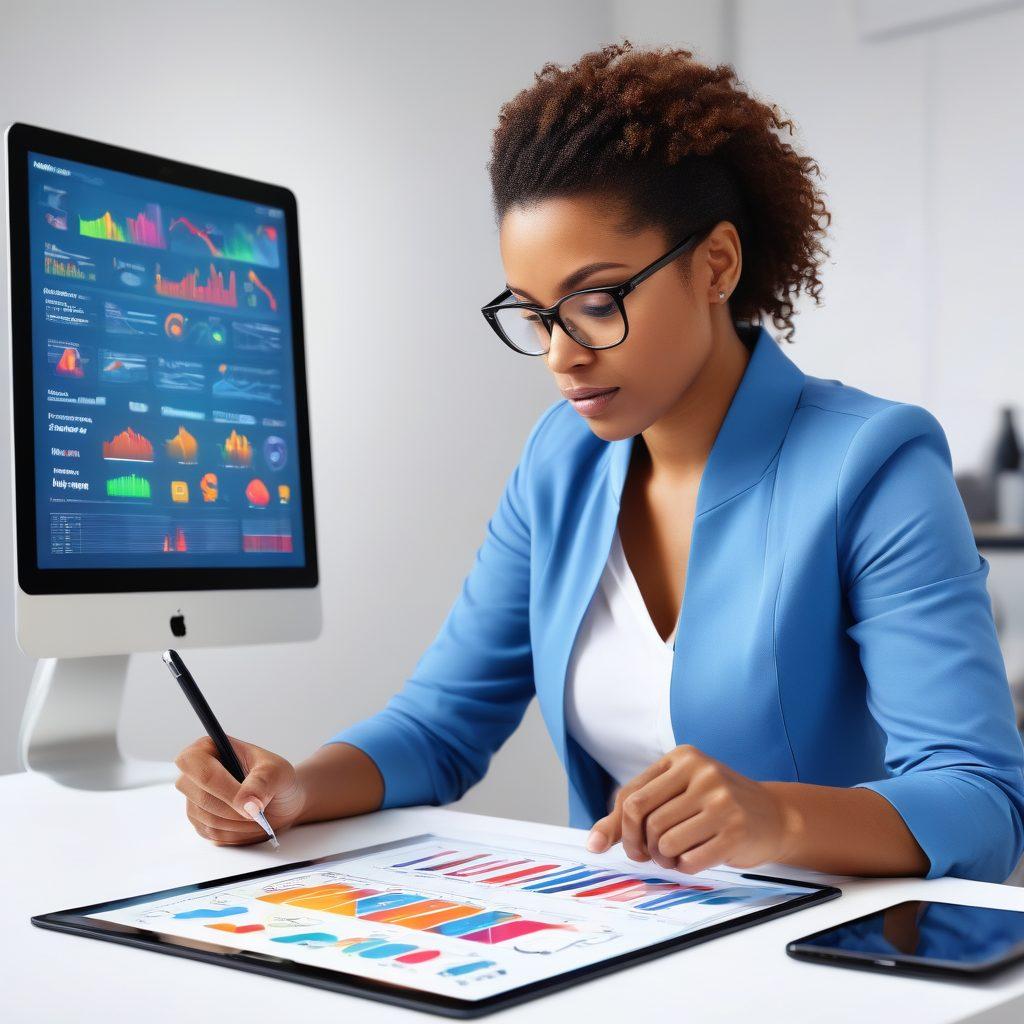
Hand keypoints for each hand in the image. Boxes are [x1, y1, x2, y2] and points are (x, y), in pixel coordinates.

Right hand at [174, 735, 307, 845]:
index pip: (193, 762)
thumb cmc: (276, 778)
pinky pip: (212, 834)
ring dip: (239, 822)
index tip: (249, 801)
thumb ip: (263, 781)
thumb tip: (246, 802)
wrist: (281, 801)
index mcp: (209, 748)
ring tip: (258, 811)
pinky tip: (249, 821)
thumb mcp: (278, 771)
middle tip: (259, 808)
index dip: (220, 784)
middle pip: (201, 796)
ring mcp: (194, 799)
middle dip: (235, 808)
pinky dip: (236, 832)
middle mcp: (194, 773)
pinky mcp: (199, 822)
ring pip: (208, 819)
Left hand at [586, 745, 801, 874]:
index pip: (631, 796)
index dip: (619, 827)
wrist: (775, 816)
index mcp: (683, 758)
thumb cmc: (715, 806)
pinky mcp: (736, 830)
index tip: (623, 846)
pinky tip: (693, 859)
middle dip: (639, 845)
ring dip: (663, 858)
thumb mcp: (677, 794)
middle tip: (648, 856)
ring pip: (665, 840)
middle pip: (645, 819)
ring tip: (674, 856)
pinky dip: (684, 867)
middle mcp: (702, 773)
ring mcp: (721, 801)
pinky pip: (690, 860)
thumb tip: (593, 843)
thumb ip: (633, 813)